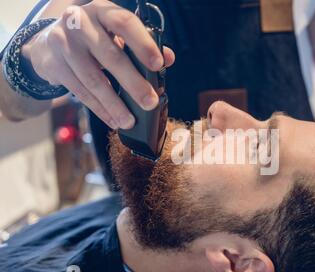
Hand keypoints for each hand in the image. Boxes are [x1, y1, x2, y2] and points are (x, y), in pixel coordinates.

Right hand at [22, 0, 174, 128]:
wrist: (49, 42)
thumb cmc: (93, 38)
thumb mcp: (115, 34)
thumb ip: (142, 44)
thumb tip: (168, 58)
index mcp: (102, 11)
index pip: (124, 23)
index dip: (142, 44)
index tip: (158, 65)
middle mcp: (80, 22)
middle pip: (110, 55)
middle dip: (133, 83)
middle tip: (150, 102)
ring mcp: (64, 43)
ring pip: (93, 79)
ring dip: (114, 104)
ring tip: (130, 121)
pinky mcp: (54, 64)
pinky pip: (80, 92)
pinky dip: (99, 109)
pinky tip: (113, 120)